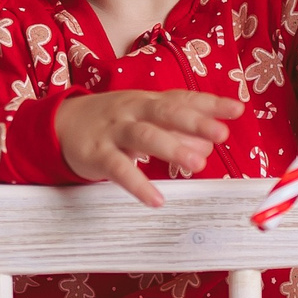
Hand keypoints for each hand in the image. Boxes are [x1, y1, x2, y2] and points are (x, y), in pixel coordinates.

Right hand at [55, 90, 243, 206]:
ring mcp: (114, 130)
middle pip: (166, 112)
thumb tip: (209, 143)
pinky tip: (155, 198)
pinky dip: (138, 184)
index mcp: (148, 101)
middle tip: (221, 134)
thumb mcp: (144, 117)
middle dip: (195, 121)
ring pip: (144, 135)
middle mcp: (133, 110)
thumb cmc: (112, 121)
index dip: (210, 104)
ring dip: (172, 148)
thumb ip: (178, 129)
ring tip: (198, 163)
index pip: (183, 99)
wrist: (61, 124)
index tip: (236, 109)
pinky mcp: (96, 153)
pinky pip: (118, 169)